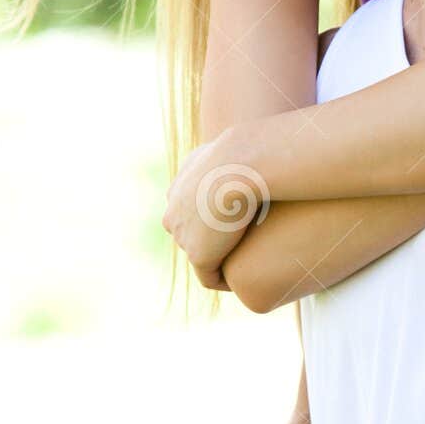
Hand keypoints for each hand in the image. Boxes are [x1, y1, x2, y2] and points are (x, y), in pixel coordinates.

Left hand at [162, 131, 262, 289]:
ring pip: (204, 256)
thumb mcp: (228, 144)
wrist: (237, 167)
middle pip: (194, 238)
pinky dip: (228, 279)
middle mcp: (173, 217)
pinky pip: (212, 277)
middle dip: (215, 244)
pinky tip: (249, 277)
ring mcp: (184, 239)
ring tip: (251, 262)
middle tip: (247, 246)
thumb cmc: (240, 154)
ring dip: (223, 261)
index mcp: (176, 193)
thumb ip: (225, 153)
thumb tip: (236, 157)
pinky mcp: (199, 256)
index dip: (215, 223)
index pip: (192, 215)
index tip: (240, 225)